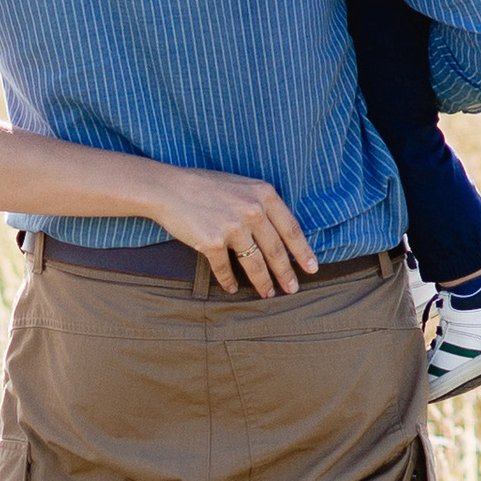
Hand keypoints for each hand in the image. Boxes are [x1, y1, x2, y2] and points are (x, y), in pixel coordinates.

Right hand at [146, 168, 318, 296]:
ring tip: (268, 295)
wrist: (168, 188)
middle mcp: (252, 210)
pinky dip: (228, 281)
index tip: (312, 268)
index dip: (303, 251)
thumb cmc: (204, 186)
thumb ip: (260, 204)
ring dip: (262, 282)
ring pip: (254, 263)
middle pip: (275, 249)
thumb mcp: (241, 186)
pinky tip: (232, 288)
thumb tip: (278, 232)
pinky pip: (225, 268)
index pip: (291, 228)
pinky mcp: (212, 241)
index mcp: (263, 194)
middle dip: (286, 273)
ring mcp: (232, 226)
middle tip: (293, 289)